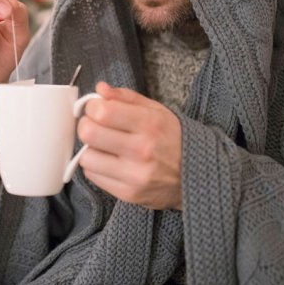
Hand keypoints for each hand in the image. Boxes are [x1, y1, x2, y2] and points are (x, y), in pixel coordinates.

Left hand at [77, 82, 182, 209]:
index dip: (92, 107)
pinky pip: (93, 176)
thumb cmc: (173, 139)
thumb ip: (126, 97)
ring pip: (86, 158)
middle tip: (94, 125)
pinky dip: (96, 167)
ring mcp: (134, 175)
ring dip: (89, 149)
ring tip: (103, 146)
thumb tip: (100, 90)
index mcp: (149, 124)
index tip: (96, 108)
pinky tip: (110, 161)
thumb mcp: (157, 111)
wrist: (197, 175)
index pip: (102, 111)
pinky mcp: (128, 194)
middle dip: (86, 125)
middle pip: (89, 133)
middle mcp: (142, 150)